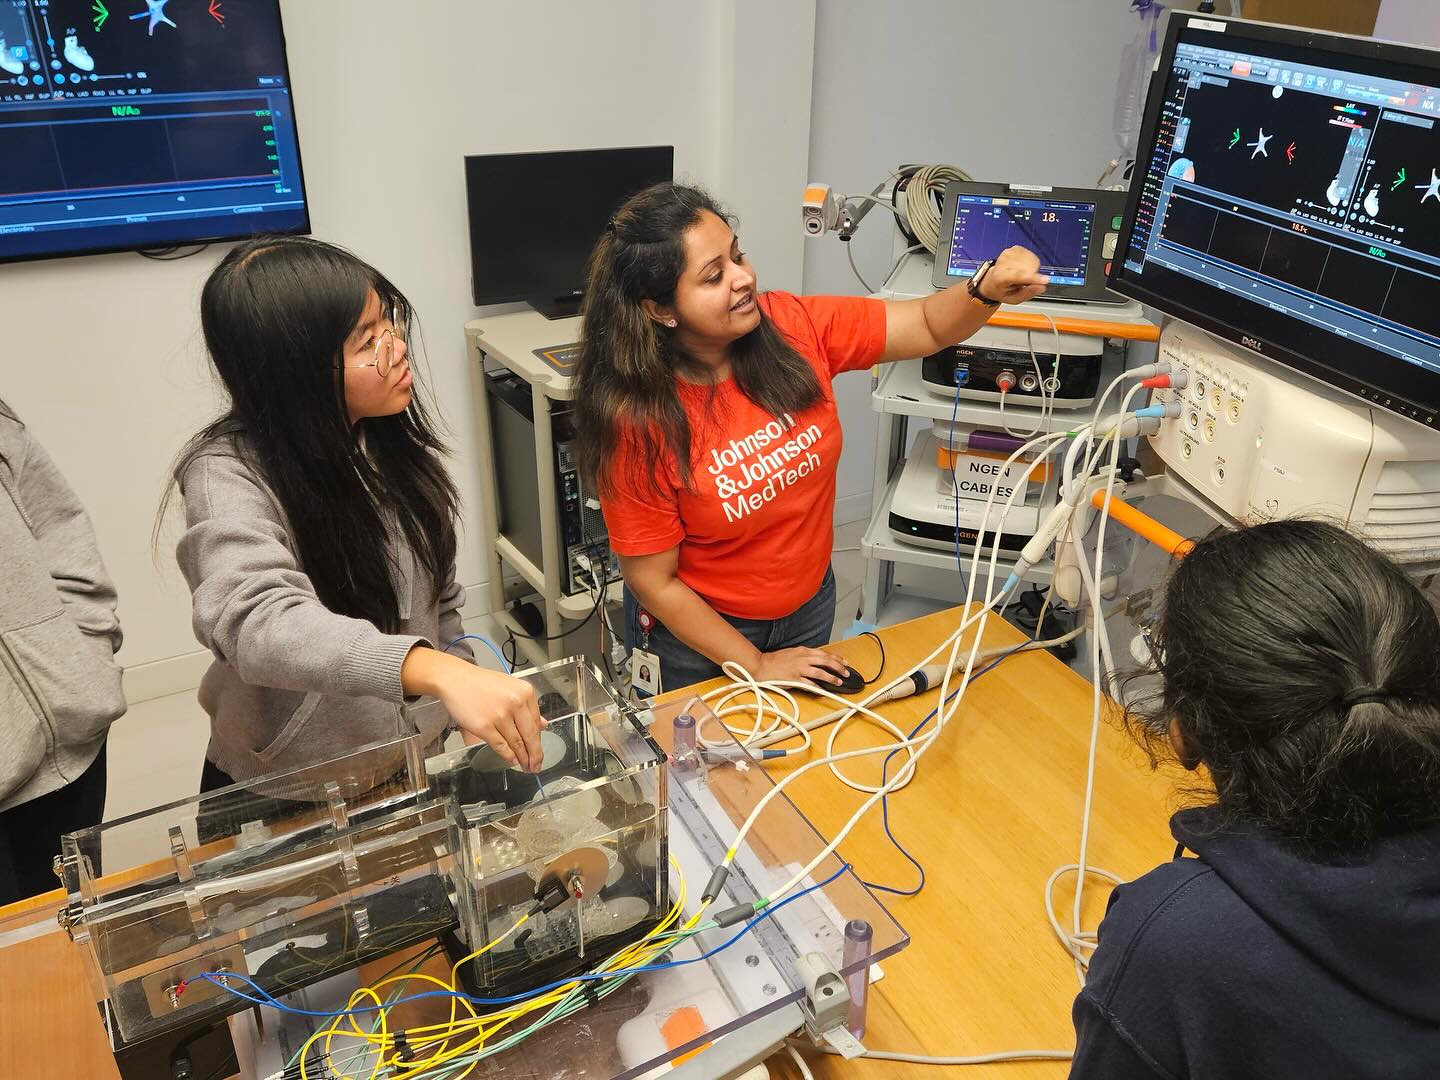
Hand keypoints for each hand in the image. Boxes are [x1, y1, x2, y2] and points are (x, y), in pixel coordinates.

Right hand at [403, 648, 543, 769]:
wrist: (455, 679)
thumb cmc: (481, 683)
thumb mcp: (510, 688)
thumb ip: (527, 706)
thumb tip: (543, 725)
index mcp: (525, 692)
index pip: (536, 723)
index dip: (538, 741)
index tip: (539, 752)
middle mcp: (515, 703)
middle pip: (530, 735)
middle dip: (534, 754)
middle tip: (536, 766)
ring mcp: (500, 715)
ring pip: (516, 742)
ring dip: (522, 758)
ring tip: (525, 766)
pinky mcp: (484, 726)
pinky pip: (500, 745)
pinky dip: (507, 755)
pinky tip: (512, 760)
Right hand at [753, 647, 849, 686]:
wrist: (760, 665)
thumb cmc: (774, 660)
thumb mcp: (791, 654)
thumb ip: (804, 657)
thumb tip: (816, 663)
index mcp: (802, 651)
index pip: (824, 654)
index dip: (836, 659)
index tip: (844, 663)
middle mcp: (802, 658)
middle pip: (825, 661)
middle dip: (839, 667)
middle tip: (847, 672)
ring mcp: (798, 668)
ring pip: (820, 672)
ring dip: (831, 677)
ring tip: (839, 681)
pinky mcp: (794, 679)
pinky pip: (809, 683)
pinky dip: (817, 687)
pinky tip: (823, 690)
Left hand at [981, 246, 1049, 304]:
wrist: (992, 280)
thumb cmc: (1002, 291)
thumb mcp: (1013, 299)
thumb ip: (1027, 294)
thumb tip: (1042, 287)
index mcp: (999, 278)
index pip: (1018, 276)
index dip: (1033, 278)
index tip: (1046, 280)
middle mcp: (1003, 263)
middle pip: (1029, 267)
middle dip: (1034, 276)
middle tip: (1024, 283)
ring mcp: (1009, 253)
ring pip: (1033, 260)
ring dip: (1032, 270)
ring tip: (1022, 276)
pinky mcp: (1015, 248)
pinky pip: (1032, 256)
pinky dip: (1031, 263)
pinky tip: (1022, 268)